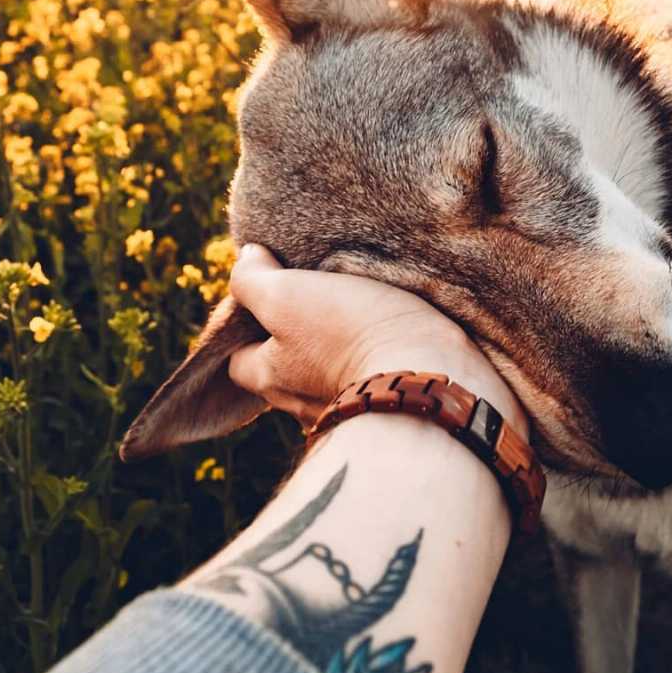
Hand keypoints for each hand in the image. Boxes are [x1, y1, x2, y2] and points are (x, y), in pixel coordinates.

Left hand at [227, 244, 527, 432]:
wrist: (433, 377)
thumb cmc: (353, 334)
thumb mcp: (289, 296)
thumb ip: (254, 280)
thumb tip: (247, 258)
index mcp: (272, 379)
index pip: (238, 361)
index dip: (248, 330)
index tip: (272, 297)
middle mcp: (303, 407)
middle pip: (285, 372)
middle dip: (295, 343)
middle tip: (319, 304)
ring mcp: (350, 413)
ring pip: (329, 380)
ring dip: (338, 353)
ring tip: (361, 316)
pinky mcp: (392, 410)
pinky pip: (372, 385)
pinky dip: (374, 365)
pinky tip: (392, 340)